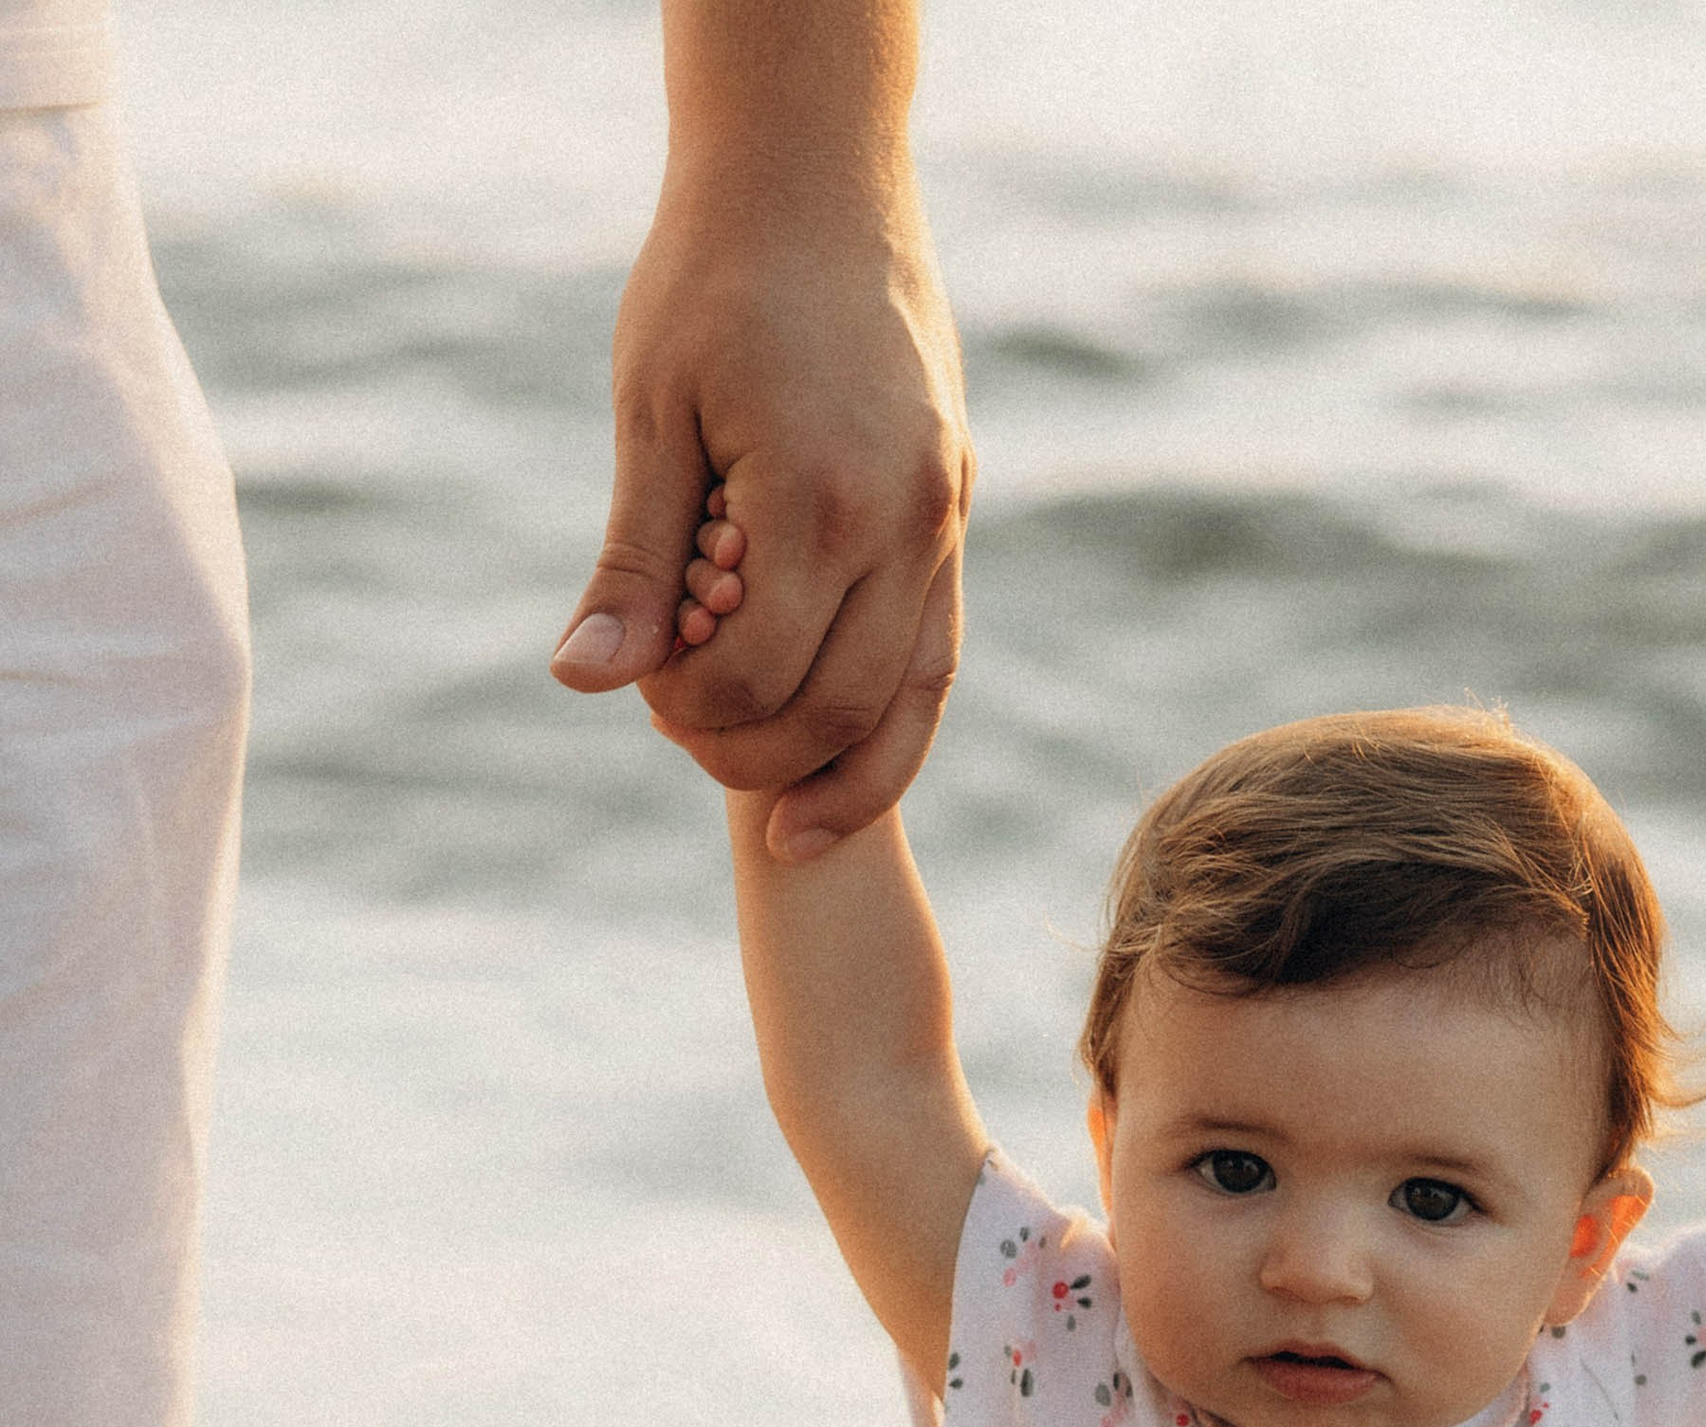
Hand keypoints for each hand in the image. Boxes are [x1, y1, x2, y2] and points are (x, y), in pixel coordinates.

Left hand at [552, 182, 970, 856]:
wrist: (817, 172)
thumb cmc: (712, 277)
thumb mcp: (649, 412)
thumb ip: (632, 561)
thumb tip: (584, 683)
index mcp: (820, 500)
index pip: (752, 675)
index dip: (684, 706)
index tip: (640, 683)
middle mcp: (904, 522)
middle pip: (834, 711)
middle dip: (750, 750)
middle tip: (680, 735)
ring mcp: (944, 518)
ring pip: (907, 705)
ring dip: (834, 770)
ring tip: (770, 808)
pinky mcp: (954, 508)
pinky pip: (935, 654)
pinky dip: (889, 724)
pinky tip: (834, 756)